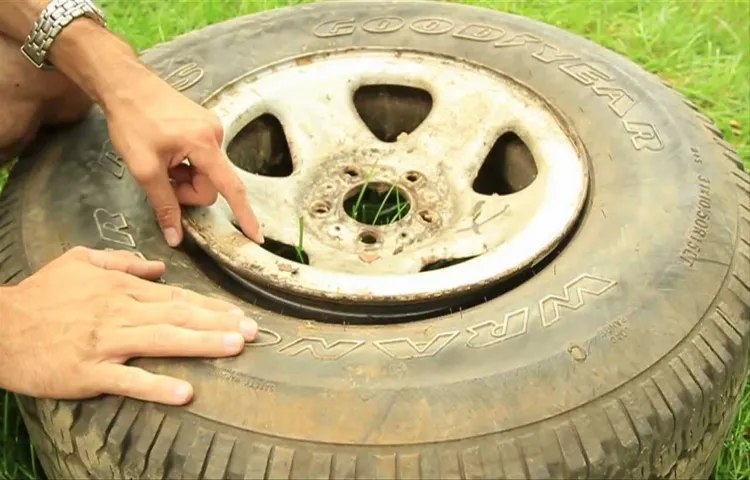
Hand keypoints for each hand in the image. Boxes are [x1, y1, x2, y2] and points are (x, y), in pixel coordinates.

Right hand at [0, 247, 257, 404]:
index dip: (211, 306)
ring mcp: (105, 342)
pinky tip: (184, 393)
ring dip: (201, 344)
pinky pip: (127, 379)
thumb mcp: (79, 261)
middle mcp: (120, 313)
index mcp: (121, 290)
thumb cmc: (38, 294)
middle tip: (252, 332)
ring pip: (162, 340)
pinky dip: (156, 385)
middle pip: (178, 316)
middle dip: (219, 323)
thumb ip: (121, 261)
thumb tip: (157, 265)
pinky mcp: (87, 371)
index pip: (176, 297)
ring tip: (234, 348)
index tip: (239, 314)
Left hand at [104, 71, 263, 246]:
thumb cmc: (132, 121)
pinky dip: (185, 164)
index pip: (230, 187)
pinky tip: (167, 152)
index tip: (255, 234)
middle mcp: (215, 135)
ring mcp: (211, 129)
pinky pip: (202, 159)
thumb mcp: (143, 169)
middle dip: (188, 190)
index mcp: (204, 144)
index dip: (243, 214)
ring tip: (161, 161)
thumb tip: (175, 237)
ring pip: (206, 173)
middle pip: (212, 183)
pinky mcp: (204, 126)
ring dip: (185, 176)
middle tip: (162, 180)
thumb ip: (163, 204)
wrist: (125, 85)